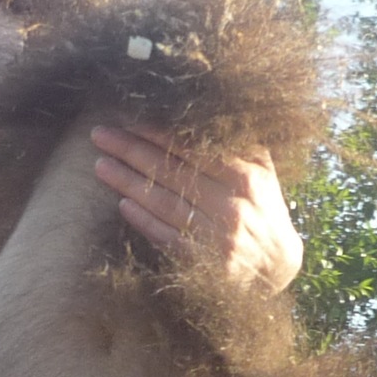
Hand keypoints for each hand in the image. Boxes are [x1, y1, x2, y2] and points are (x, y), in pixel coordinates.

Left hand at [90, 124, 303, 292]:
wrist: (276, 267)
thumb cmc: (263, 210)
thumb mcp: (263, 174)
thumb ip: (240, 144)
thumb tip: (207, 109)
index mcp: (247, 178)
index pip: (194, 149)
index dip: (158, 134)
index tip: (128, 120)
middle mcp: (232, 207)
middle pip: (172, 173)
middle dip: (132, 151)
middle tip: (100, 135)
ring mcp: (217, 238)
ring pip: (164, 204)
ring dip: (128, 183)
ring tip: (100, 165)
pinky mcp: (203, 263)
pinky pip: (166, 237)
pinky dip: (143, 221)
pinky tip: (122, 204)